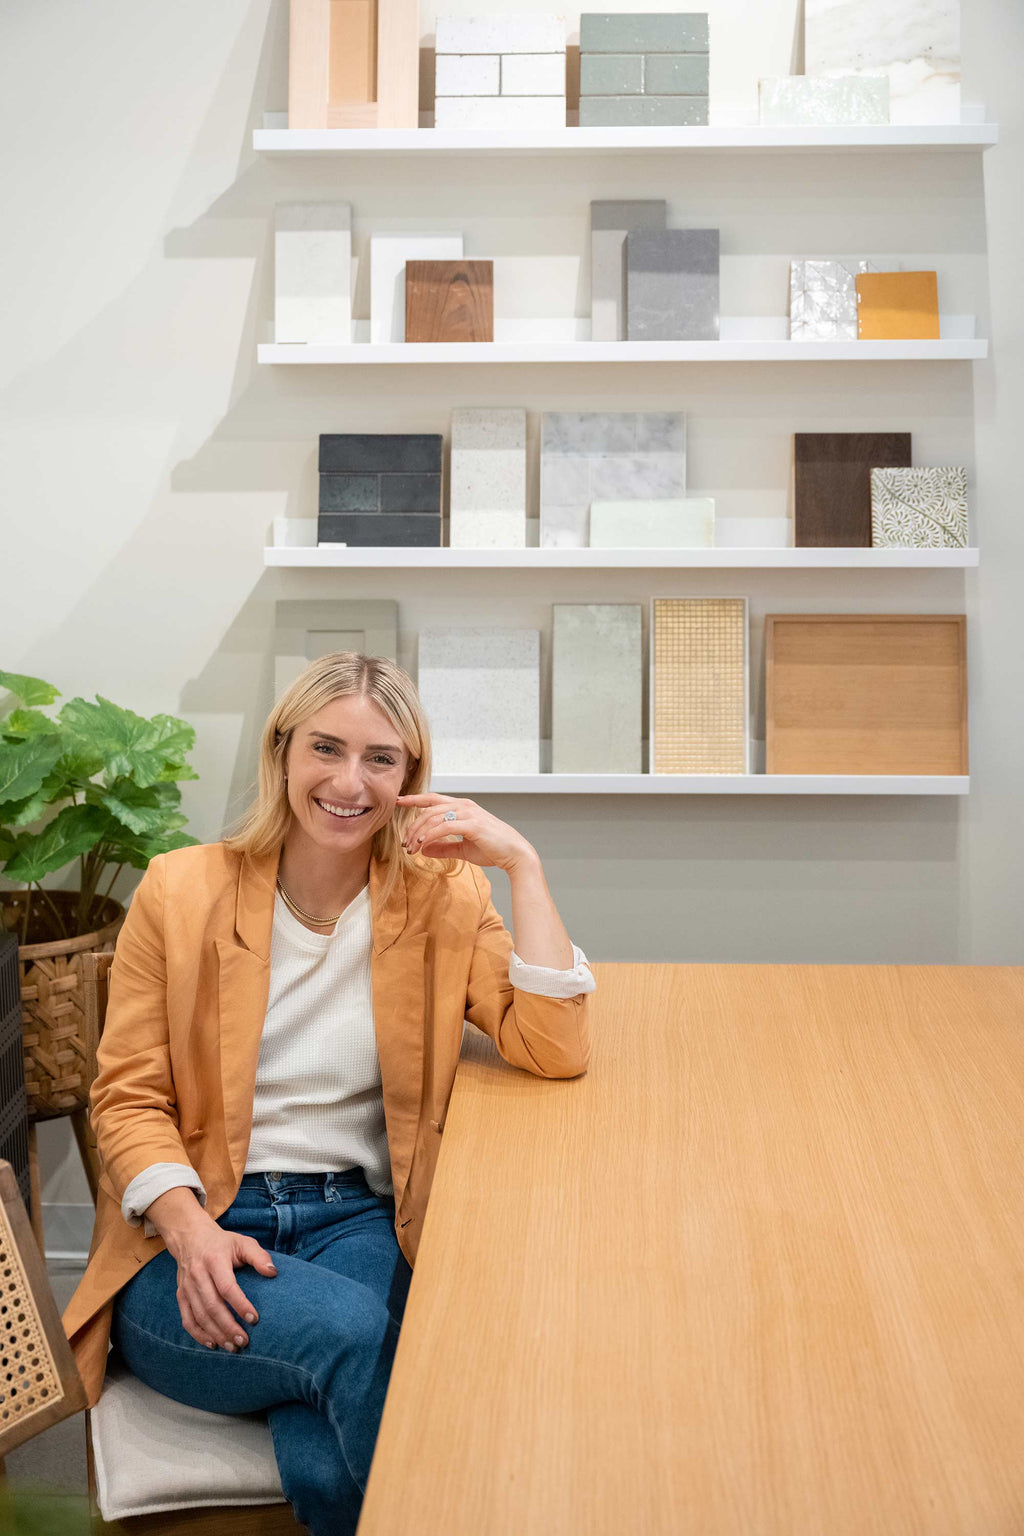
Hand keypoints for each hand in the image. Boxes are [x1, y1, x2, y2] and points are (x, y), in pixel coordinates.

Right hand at [162, 1207, 277, 1351]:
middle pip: (212, 1306)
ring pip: (199, 1316)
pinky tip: (212, 1344)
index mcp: (214, 1260)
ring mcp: (187, 1287)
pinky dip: (198, 1334)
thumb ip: (259, 1256)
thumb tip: (273, 1273)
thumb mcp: (243, 1242)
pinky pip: (187, 1319)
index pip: (227, 1287)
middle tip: (244, 1341)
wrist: (190, 1237)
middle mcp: (198, 1274)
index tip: (254, 1319)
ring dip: (216, 1334)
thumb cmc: (222, 1243)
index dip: (240, 1305)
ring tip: (232, 1347)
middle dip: (228, 1327)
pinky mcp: (180, 1296)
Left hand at [396, 793, 536, 871]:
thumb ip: (443, 847)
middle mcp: (464, 805)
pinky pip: (443, 827)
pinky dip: (429, 836)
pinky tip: (421, 845)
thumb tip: (423, 849)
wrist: (514, 854)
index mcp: (462, 807)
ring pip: (433, 817)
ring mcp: (468, 813)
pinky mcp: (471, 824)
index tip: (398, 802)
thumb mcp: (463, 849)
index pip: (433, 798)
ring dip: (418, 833)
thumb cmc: (492, 849)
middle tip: (404, 842)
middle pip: (428, 809)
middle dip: (412, 825)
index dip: (414, 799)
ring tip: (411, 848)